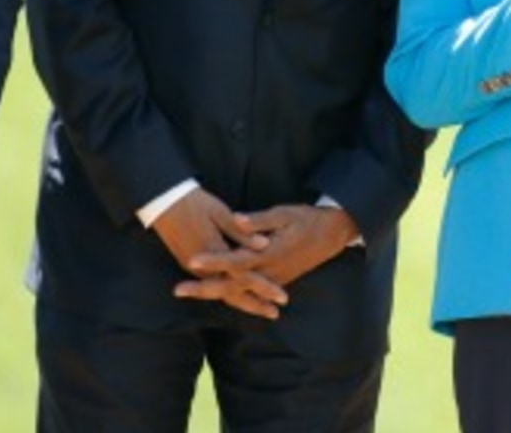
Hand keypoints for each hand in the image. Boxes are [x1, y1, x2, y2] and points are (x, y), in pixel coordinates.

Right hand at [155, 188, 282, 320]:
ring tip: (262, 308)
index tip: (282, 297)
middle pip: (233, 292)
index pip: (244, 276)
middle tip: (275, 314)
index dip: (264, 287)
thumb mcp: (220, 213)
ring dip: (242, 301)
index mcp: (215, 252)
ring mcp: (194, 267)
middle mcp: (203, 266)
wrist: (162, 202)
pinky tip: (240, 293)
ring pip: (222, 292)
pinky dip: (228, 292)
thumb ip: (241, 232)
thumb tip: (264, 245)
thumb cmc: (194, 203)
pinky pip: (213, 284)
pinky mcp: (188, 263)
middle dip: (254, 304)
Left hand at [176, 204, 353, 319]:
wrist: (333, 235)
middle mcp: (269, 271)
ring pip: (238, 293)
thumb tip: (237, 219)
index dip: (214, 260)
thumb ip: (260, 220)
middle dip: (203, 288)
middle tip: (177, 289)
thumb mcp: (286, 213)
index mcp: (269, 253)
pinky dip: (230, 296)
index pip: (235, 260)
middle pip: (231, 285)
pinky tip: (214, 294)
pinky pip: (249, 294)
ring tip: (189, 292)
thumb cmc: (308, 219)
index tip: (192, 260)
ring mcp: (273, 280)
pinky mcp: (276, 282)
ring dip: (213, 293)